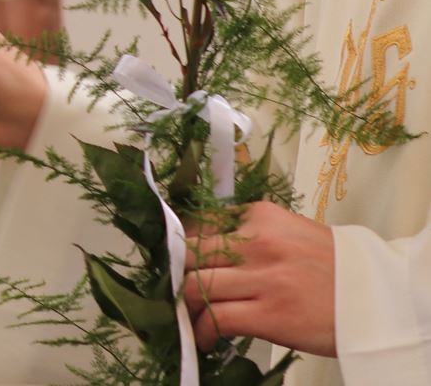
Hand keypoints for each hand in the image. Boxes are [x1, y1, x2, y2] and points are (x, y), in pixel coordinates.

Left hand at [182, 200, 336, 355]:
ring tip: (189, 316)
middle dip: (177, 274)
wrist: (378, 296)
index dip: (182, 247)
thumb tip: (206, 249)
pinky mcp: (269, 314)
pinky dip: (200, 330)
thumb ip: (250, 234)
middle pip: (190, 253)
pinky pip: (215, 319)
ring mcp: (263, 277)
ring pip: (195, 285)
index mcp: (261, 216)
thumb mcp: (290, 232)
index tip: (178, 263)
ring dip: (184, 305)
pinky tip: (203, 338)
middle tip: (175, 291)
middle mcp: (257, 241)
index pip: (199, 224)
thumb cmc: (334, 267)